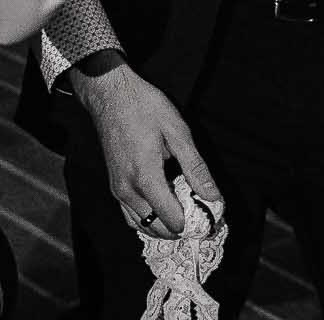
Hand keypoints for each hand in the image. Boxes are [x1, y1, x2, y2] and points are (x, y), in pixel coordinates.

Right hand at [70, 58, 220, 239]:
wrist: (109, 93)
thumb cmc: (143, 107)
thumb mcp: (177, 131)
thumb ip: (196, 168)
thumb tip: (213, 196)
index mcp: (146, 177)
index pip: (172, 220)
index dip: (193, 222)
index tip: (208, 215)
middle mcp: (128, 190)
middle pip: (157, 229)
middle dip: (180, 227)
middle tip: (199, 215)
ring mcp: (117, 189)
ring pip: (142, 226)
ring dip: (163, 226)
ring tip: (183, 212)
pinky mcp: (113, 185)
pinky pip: (131, 215)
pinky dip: (148, 219)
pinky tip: (162, 207)